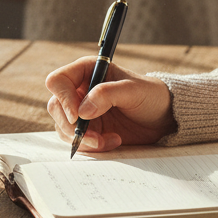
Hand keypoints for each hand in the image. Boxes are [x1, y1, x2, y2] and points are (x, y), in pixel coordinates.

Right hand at [45, 56, 176, 153]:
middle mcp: (80, 90)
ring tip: (108, 140)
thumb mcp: (133, 90)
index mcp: (86, 71)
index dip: (63, 98)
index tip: (78, 116)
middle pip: (55, 107)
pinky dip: (91, 146)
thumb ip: (107, 94)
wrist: (162, 117)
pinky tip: (112, 142)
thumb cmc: (150, 95)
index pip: (58, 81)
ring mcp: (82, 111)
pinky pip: (76, 141)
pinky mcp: (88, 130)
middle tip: (95, 136)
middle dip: (72, 126)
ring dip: (83, 139)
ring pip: (63, 127)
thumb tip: (82, 110)